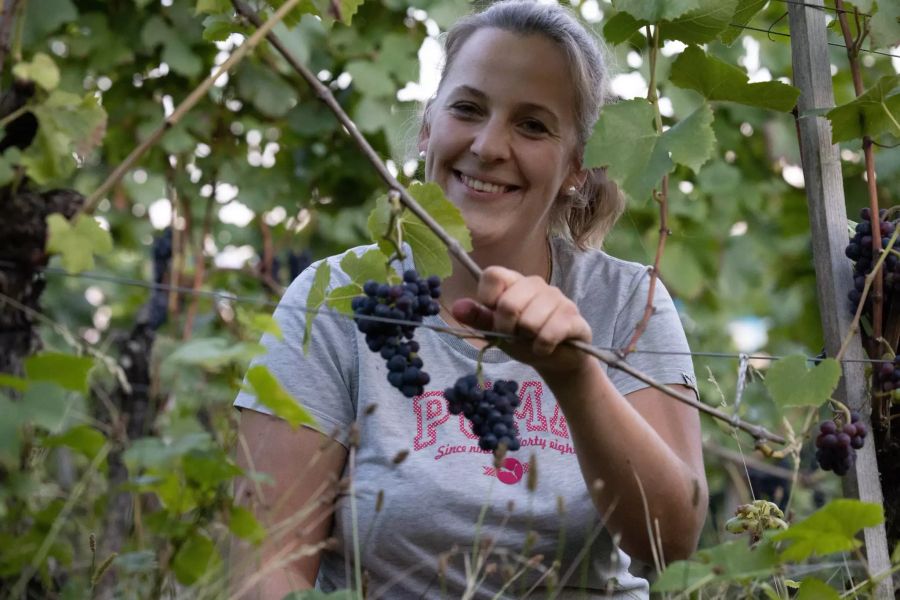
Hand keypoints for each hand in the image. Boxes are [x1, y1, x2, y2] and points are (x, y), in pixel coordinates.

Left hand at [451, 266, 592, 378]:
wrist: (556, 360)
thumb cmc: (524, 340)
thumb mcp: (496, 331)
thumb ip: (478, 318)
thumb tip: (457, 307)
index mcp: (514, 283)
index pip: (493, 274)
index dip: (488, 298)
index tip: (494, 315)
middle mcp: (536, 284)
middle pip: (508, 303)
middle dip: (506, 328)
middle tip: (515, 335)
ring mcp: (557, 298)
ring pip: (529, 321)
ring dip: (527, 340)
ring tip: (533, 340)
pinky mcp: (573, 317)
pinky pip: (549, 333)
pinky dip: (542, 348)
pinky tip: (546, 347)